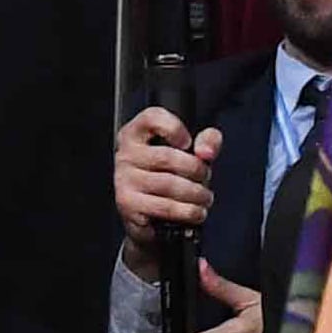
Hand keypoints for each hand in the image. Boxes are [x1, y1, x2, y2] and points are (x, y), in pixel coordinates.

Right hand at [115, 107, 218, 246]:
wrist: (147, 214)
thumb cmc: (167, 176)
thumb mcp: (188, 152)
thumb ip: (207, 140)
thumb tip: (206, 151)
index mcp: (135, 134)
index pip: (152, 118)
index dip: (174, 127)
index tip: (188, 143)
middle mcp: (125, 155)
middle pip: (168, 156)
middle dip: (196, 170)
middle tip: (205, 177)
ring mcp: (124, 180)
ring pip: (170, 185)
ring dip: (196, 194)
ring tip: (204, 197)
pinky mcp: (129, 205)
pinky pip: (166, 207)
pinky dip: (188, 212)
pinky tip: (195, 212)